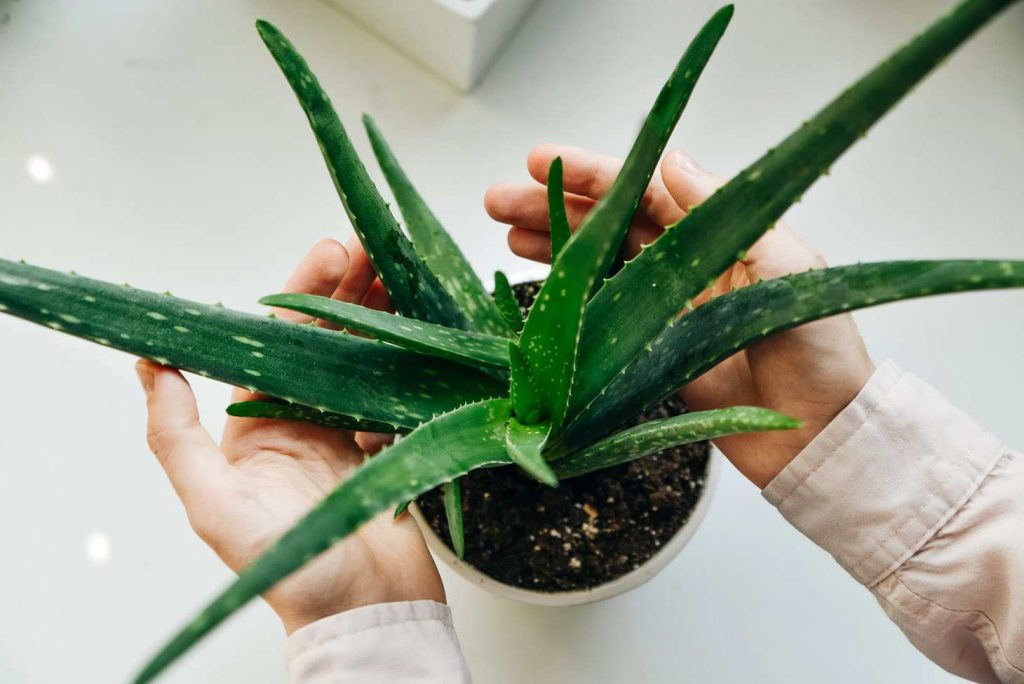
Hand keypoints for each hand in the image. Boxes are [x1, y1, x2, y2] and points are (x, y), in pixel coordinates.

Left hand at [135, 238, 443, 633]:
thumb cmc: (288, 568)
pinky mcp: (393, 448)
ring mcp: (352, 434)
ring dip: (384, 313)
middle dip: (350, 290)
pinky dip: (413, 356)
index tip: (329, 254)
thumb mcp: (212, 503)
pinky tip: (427, 326)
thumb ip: (176, 437)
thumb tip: (148, 364)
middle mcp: (305, 422)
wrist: (365, 612)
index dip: (303, 294)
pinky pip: (400, 390)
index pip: (280, 342)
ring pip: (368, 357)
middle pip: (329, 340)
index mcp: (260, 425)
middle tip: (374, 246)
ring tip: (403, 269)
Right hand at [485, 145, 875, 487]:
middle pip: (611, 226)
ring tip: (505, 234)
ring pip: (599, 267)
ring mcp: (668, 310)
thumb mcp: (787, 270)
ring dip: (554, 248)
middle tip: (499, 200)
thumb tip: (672, 160)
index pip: (646, 192)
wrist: (823, 437)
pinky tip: (536, 288)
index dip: (592, 175)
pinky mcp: (654, 353)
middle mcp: (690, 265)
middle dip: (555, 208)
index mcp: (722, 235)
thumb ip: (728, 216)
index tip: (540, 160)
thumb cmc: (820, 352)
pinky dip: (568, 301)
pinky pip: (601, 318)